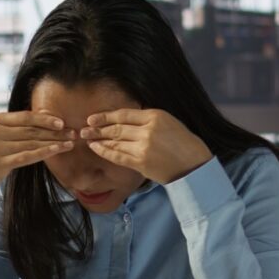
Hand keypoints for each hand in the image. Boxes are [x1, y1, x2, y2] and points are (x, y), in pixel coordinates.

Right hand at [0, 111, 74, 242]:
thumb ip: (14, 127)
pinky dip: (44, 152)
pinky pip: (27, 156)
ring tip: (70, 143)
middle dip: (55, 132)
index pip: (25, 117)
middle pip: (31, 130)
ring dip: (54, 143)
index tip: (62, 122)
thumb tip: (43, 117)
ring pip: (32, 143)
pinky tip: (57, 151)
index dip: (45, 119)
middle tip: (73, 133)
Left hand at [80, 109, 212, 183]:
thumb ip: (148, 119)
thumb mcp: (169, 122)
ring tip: (87, 138)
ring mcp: (143, 147)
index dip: (106, 116)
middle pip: (117, 128)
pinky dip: (105, 152)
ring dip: (99, 139)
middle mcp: (147, 130)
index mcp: (155, 116)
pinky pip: (118, 156)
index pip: (124, 114)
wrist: (194, 164)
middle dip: (98, 128)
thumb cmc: (184, 143)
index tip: (93, 118)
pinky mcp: (141, 162)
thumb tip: (126, 119)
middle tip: (83, 129)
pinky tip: (96, 148)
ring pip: (115, 142)